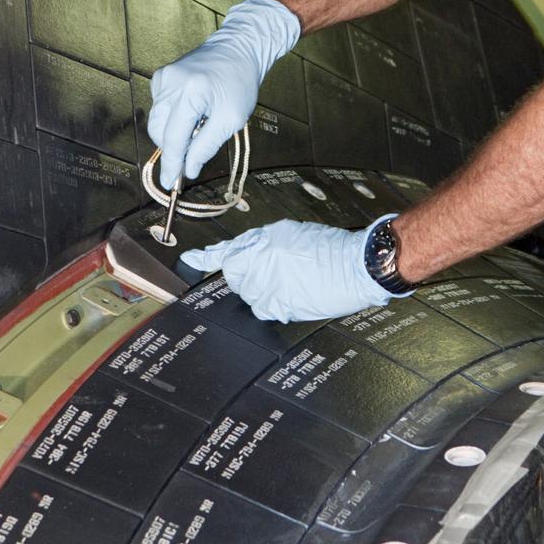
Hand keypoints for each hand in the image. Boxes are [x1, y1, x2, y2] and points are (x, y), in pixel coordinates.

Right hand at [148, 0, 299, 187]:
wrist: (238, 48)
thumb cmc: (240, 82)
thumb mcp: (231, 118)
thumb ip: (207, 145)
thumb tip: (188, 169)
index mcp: (190, 93)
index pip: (173, 138)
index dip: (172, 163)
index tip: (171, 183)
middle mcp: (170, 83)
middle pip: (159, 130)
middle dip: (172, 147)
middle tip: (191, 156)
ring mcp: (163, 77)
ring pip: (158, 120)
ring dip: (174, 130)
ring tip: (200, 123)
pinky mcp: (161, 76)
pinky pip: (161, 106)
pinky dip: (173, 115)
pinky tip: (194, 108)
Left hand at [180, 217, 398, 321]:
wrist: (353, 265)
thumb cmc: (329, 248)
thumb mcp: (293, 232)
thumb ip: (264, 243)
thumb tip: (248, 254)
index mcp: (263, 239)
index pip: (228, 252)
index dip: (207, 258)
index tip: (190, 260)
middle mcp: (260, 260)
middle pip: (237, 278)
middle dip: (250, 277)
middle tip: (274, 274)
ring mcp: (267, 284)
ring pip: (251, 296)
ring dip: (265, 293)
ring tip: (291, 283)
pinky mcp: (278, 304)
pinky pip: (265, 311)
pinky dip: (277, 306)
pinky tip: (294, 295)